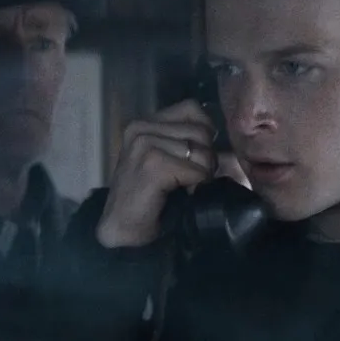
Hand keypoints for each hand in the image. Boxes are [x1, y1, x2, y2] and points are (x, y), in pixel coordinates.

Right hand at [95, 100, 216, 247]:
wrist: (122, 231)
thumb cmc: (146, 199)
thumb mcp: (163, 159)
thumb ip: (182, 141)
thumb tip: (217, 133)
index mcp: (144, 124)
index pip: (192, 109)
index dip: (204, 133)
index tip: (194, 159)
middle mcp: (141, 128)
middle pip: (201, 131)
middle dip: (206, 159)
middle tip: (190, 180)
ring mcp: (145, 144)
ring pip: (202, 151)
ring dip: (202, 175)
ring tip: (184, 188)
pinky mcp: (152, 164)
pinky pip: (196, 171)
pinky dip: (196, 186)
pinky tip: (181, 195)